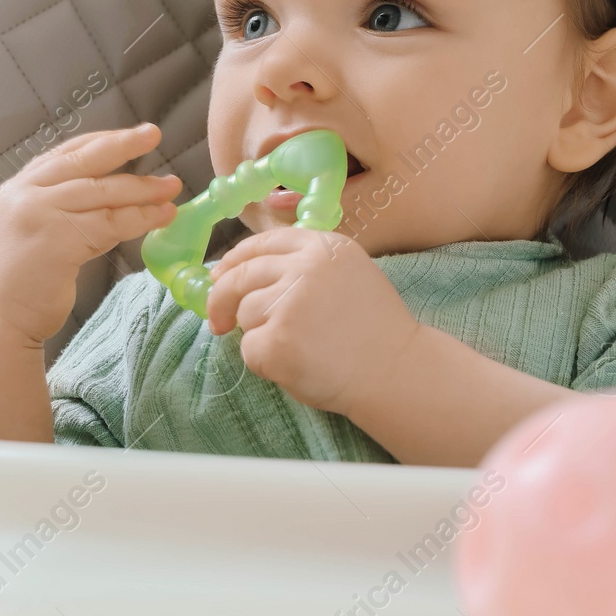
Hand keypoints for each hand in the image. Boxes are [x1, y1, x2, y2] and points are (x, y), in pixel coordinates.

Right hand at [0, 123, 180, 343]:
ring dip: (142, 189)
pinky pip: (109, 223)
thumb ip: (56, 207)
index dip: (99, 141)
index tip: (129, 136)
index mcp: (15, 189)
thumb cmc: (14, 284)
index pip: (63, 154)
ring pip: (102, 193)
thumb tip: (106, 194)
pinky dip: (139, 218)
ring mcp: (40, 215)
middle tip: (153, 134)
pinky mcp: (59, 240)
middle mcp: (24, 195)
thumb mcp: (29, 230)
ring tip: (171, 187)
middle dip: (123, 146)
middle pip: (84, 163)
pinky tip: (161, 216)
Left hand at [204, 227, 420, 416]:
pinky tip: (296, 366)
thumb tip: (232, 270)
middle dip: (222, 299)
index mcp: (322, 247)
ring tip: (298, 347)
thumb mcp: (346, 274)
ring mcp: (289, 305)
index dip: (235, 259)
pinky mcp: (278, 343)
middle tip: (218, 321)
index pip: (262, 243)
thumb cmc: (372, 329)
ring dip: (259, 334)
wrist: (397, 373)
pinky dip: (264, 362)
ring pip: (245, 314)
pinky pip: (249, 350)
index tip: (220, 275)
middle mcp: (304, 268)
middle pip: (240, 276)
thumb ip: (302, 265)